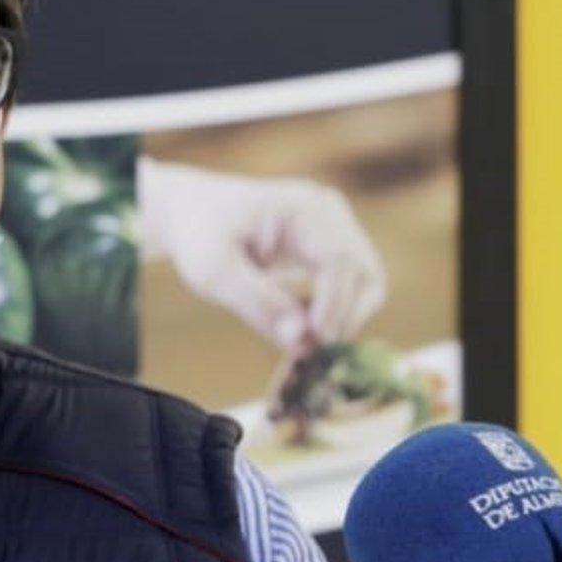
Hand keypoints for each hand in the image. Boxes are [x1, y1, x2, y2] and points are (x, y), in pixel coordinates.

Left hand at [139, 158, 385, 351]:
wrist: (195, 211)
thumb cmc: (200, 235)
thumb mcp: (213, 270)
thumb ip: (256, 303)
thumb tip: (301, 339)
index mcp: (303, 206)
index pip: (339, 260)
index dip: (333, 307)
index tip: (314, 343)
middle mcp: (330, 211)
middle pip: (363, 272)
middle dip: (342, 318)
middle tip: (308, 354)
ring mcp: (337, 226)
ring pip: (367, 282)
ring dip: (343, 319)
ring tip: (303, 343)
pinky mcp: (334, 245)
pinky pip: (353, 285)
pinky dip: (336, 312)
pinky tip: (303, 329)